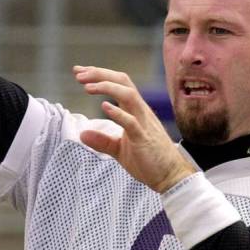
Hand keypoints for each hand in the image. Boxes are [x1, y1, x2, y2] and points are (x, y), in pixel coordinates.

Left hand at [73, 65, 196, 193]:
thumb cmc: (149, 161)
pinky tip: (104, 106)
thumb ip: (102, 141)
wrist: (171, 177)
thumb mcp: (119, 150)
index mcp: (136, 111)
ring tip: (87, 87)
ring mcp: (144, 123)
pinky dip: (118, 113)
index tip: (80, 72)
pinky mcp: (143, 138)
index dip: (99, 75)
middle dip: (100, 74)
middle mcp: (141, 111)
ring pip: (128, 95)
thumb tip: (82, 134)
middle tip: (78, 73)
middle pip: (123, 82)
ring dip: (107, 87)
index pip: (119, 84)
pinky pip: (131, 122)